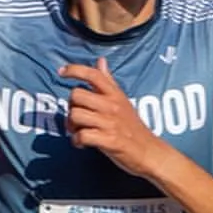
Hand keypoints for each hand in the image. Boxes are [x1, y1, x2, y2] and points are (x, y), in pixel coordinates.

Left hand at [60, 57, 162, 176]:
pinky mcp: (109, 141)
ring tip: (78, 132)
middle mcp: (112, 106)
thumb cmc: (133, 127)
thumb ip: (109, 81)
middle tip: (76, 119)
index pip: (93, 74)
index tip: (61, 72)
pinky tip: (81, 143)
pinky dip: (77, 141)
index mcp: (115, 94)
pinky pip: (82, 136)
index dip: (74, 70)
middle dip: (70, 107)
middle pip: (76, 95)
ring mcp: (110, 123)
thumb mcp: (122, 100)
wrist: (150, 152)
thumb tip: (101, 60)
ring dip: (71, 126)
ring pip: (75, 115)